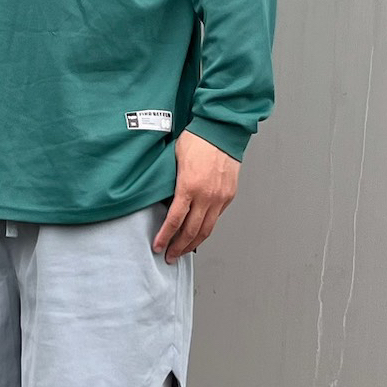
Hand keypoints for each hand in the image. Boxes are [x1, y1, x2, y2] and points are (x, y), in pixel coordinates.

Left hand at [153, 131, 239, 261]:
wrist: (221, 131)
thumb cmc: (196, 140)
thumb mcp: (174, 161)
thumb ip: (170, 183)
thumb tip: (161, 200)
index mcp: (189, 187)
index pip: (174, 220)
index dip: (165, 237)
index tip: (158, 246)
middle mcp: (206, 196)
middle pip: (191, 231)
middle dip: (178, 247)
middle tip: (169, 256)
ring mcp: (220, 197)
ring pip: (206, 230)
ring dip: (193, 243)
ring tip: (182, 252)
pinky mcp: (229, 196)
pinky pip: (216, 218)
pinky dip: (206, 229)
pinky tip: (198, 233)